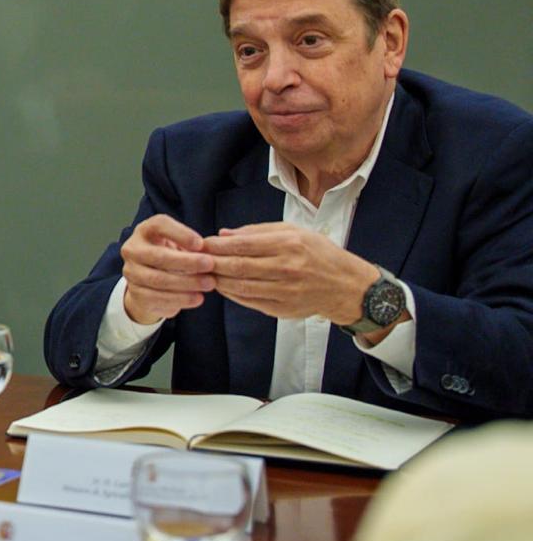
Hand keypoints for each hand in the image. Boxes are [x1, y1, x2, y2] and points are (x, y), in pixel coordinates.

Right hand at [120, 215, 216, 324]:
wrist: (149, 284)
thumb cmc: (170, 257)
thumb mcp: (179, 245)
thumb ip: (191, 247)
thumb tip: (209, 254)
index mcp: (145, 231)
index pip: (159, 225)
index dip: (181, 234)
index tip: (201, 244)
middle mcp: (132, 250)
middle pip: (158, 256)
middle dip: (187, 261)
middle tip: (210, 265)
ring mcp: (131, 273)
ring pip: (158, 279)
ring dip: (187, 282)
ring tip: (209, 284)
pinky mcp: (135, 293)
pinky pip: (157, 298)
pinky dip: (180, 299)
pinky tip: (197, 298)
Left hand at [203, 223, 375, 322]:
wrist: (346, 286)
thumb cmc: (318, 254)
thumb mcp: (294, 232)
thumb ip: (257, 231)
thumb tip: (223, 234)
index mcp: (289, 245)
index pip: (243, 245)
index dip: (217, 245)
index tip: (200, 243)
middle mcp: (287, 268)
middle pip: (238, 267)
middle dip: (211, 263)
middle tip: (193, 260)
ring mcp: (284, 291)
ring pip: (240, 286)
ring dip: (217, 280)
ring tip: (203, 273)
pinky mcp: (282, 309)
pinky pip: (248, 301)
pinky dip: (231, 293)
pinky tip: (221, 285)